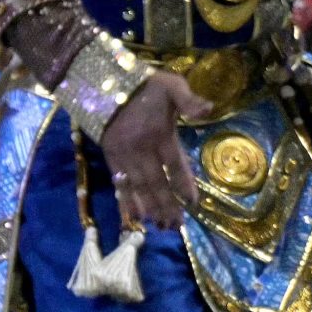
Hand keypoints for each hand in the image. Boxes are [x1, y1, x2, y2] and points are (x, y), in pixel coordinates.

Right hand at [99, 71, 213, 230]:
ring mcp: (124, 157)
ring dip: (149, 209)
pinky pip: (119, 184)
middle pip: (156, 183)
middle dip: (167, 206)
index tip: (193, 203)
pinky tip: (134, 217)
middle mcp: (141, 150)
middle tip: (177, 226)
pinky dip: (127, 202)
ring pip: (138, 188)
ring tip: (160, 227)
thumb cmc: (144, 86)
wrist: (102, 83)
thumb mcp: (171, 85)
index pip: (175, 165)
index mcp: (159, 135)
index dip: (184, 185)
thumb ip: (189, 100)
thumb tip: (209, 109)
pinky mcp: (110, 158)